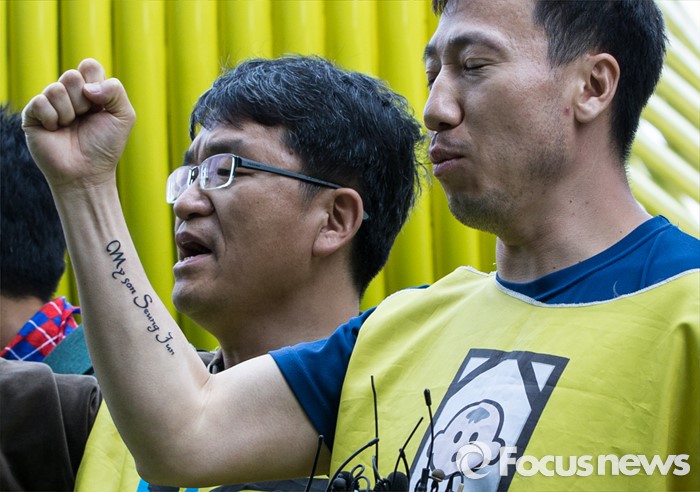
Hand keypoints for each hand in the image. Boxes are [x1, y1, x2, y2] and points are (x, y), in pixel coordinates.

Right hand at [22, 58, 135, 192]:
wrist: (87, 173)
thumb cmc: (105, 146)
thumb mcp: (124, 116)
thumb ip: (116, 90)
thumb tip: (87, 86)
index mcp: (90, 90)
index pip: (89, 66)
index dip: (96, 83)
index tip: (100, 105)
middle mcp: (69, 95)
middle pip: (72, 76)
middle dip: (84, 101)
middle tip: (85, 119)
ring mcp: (50, 104)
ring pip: (56, 89)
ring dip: (69, 113)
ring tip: (71, 127)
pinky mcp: (33, 115)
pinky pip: (40, 102)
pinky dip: (53, 119)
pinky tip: (56, 131)